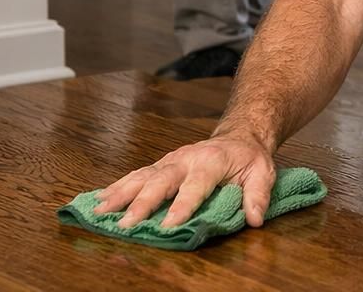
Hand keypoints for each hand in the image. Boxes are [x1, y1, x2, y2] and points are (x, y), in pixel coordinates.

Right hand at [93, 134, 276, 228]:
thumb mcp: (263, 173)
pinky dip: (116, 187)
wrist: (238, 135)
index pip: (195, 185)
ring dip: (120, 194)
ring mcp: (169, 161)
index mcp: (211, 161)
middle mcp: (185, 159)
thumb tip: (255, 219)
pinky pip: (136, 175)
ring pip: (142, 176)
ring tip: (99, 212)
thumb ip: (258, 195)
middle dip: (141, 203)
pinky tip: (99, 200)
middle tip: (125, 225)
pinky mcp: (160, 165)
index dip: (182, 205)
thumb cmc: (249, 158)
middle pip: (160, 181)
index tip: (168, 226)